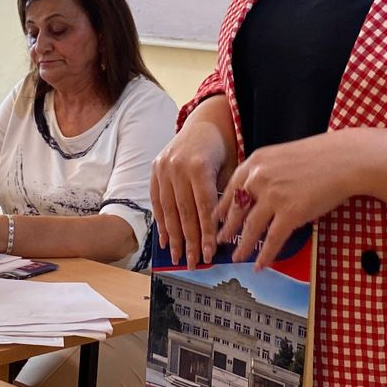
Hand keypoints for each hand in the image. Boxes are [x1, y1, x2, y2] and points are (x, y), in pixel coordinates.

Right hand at [150, 119, 231, 267]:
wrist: (204, 123)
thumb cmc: (222, 148)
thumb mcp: (231, 168)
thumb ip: (226, 197)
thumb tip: (226, 233)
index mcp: (199, 167)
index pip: (204, 208)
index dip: (207, 234)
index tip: (210, 254)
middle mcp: (177, 168)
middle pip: (185, 212)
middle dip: (190, 241)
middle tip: (194, 263)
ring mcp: (163, 169)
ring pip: (169, 209)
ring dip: (174, 237)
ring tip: (178, 256)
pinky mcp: (155, 171)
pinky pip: (157, 201)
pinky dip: (161, 222)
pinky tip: (165, 239)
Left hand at [215, 133, 358, 268]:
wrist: (343, 160)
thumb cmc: (318, 157)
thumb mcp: (281, 157)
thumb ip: (264, 173)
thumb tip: (253, 195)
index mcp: (255, 163)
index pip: (231, 190)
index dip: (223, 209)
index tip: (217, 220)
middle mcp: (258, 179)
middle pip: (236, 211)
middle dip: (228, 230)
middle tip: (222, 241)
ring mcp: (273, 196)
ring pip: (251, 228)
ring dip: (243, 247)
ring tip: (237, 258)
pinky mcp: (290, 213)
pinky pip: (272, 240)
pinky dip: (265, 255)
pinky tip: (260, 265)